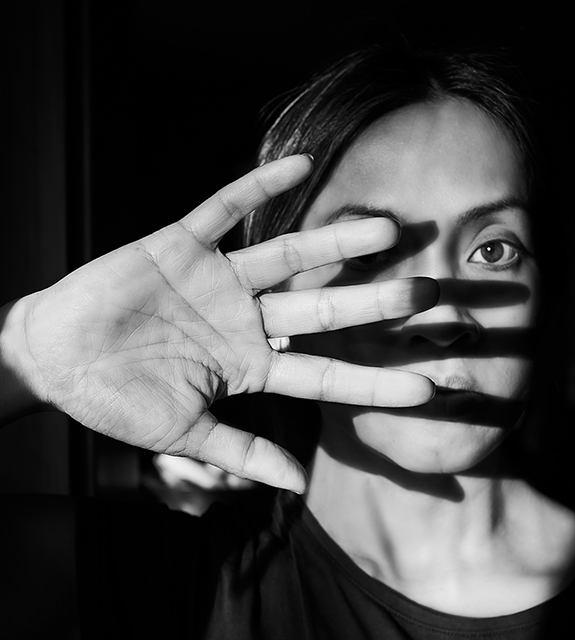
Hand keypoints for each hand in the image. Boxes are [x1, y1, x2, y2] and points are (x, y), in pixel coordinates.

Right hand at [6, 155, 437, 491]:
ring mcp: (217, 280)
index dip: (374, 381)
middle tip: (430, 293)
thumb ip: (244, 452)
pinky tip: (301, 163)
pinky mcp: (180, 245)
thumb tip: (298, 485)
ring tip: (386, 229)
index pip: (325, 374)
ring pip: (287, 255)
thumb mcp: (185, 436)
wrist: (57, 359)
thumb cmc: (117, 400)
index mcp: (250, 364)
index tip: (427, 388)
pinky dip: (258, 187)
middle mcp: (245, 317)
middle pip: (322, 307)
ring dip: (335, 242)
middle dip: (374, 302)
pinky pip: (224, 209)